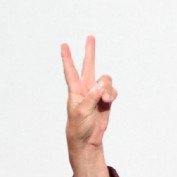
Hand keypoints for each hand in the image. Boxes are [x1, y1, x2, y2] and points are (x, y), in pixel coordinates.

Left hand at [61, 35, 116, 176]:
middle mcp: (86, 89)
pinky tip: (110, 100)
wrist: (87, 140)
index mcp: (75, 91)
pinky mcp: (106, 100)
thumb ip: (91, 97)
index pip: (70, 71)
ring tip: (106, 98)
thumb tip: (101, 86)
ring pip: (106, 80)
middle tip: (90, 37)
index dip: (67, 58)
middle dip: (91, 52)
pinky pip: (113, 90)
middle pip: (89, 66)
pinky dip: (113, 93)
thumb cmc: (78, 127)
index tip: (63, 45)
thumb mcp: (82, 112)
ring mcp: (97, 94)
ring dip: (108, 87)